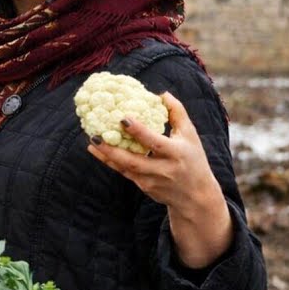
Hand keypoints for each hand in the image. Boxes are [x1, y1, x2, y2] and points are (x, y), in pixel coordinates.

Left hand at [86, 92, 231, 266]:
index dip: (139, 131)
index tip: (122, 118)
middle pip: (134, 161)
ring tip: (92, 141)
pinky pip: (123, 172)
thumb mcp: (190, 135)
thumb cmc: (193, 159)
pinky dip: (109, 161)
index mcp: (176, 154)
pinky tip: (96, 151)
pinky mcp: (144, 186)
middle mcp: (163, 169)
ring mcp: (151, 180)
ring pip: (125, 168)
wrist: (196, 196)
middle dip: (113, 149)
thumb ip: (177, 113)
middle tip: (96, 135)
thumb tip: (162, 94)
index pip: (155, 143)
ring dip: (106, 155)